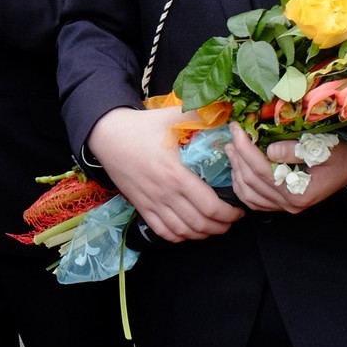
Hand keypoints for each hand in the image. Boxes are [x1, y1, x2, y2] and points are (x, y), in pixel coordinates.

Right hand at [87, 106, 242, 242]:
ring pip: (182, 231)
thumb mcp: (171, 116)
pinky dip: (179, 237)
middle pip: (199, 224)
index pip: (210, 206)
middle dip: (221, 226)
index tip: (239, 208)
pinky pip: (162, 231)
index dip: (229, 213)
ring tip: (214, 226)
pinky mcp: (141, 206)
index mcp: (176, 174)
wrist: (106, 136)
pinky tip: (188, 231)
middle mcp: (165, 194)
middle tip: (232, 219)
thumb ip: (200, 114)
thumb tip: (226, 109)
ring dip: (202, 234)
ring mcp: (152, 203)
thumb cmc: (140, 126)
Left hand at [225, 124, 346, 212]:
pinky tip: (238, 170)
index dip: (245, 148)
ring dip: (236, 171)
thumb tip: (269, 150)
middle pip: (252, 182)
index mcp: (299, 192)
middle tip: (231, 135)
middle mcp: (290, 204)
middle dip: (237, 156)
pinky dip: (242, 186)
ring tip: (231, 150)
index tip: (236, 129)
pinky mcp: (284, 205)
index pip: (262, 170)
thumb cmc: (340, 154)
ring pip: (248, 194)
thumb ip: (295, 150)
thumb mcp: (322, 147)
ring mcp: (286, 207)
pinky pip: (255, 201)